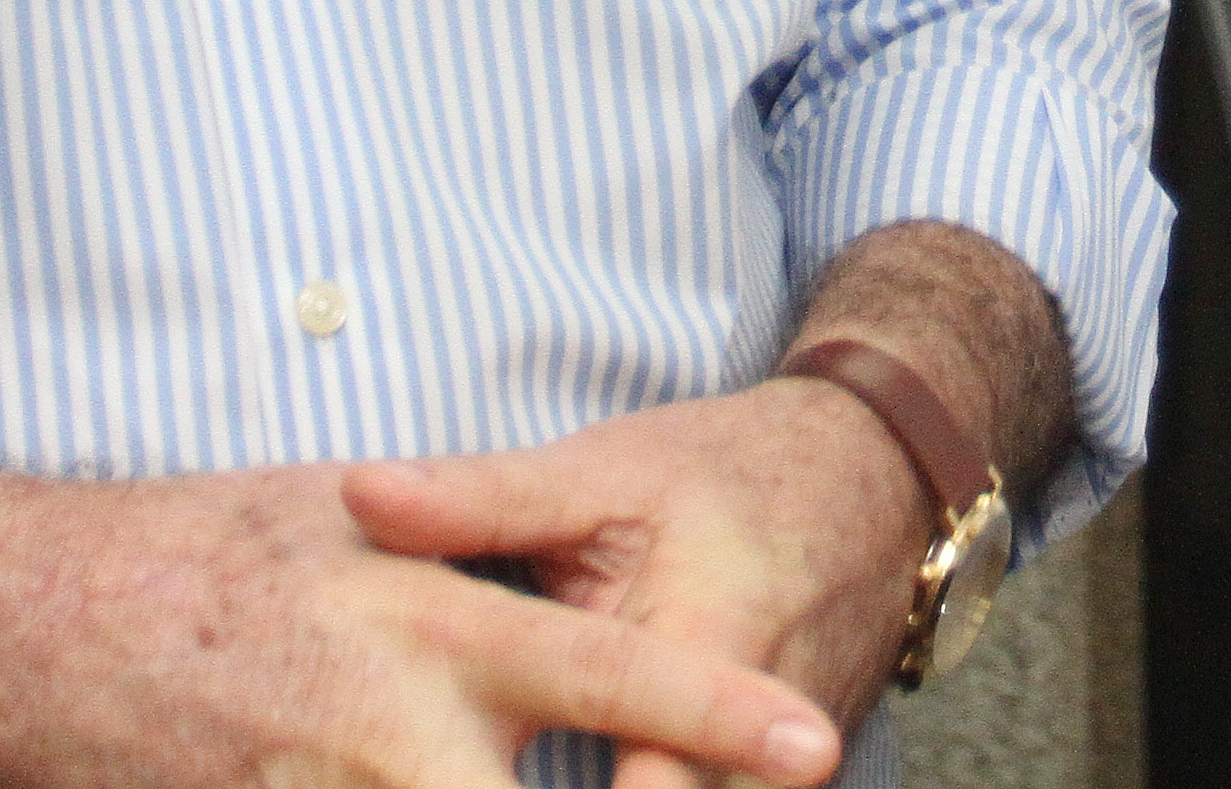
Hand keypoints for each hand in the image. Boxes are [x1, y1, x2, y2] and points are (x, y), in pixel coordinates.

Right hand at [0, 460, 845, 788]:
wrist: (11, 622)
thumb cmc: (193, 554)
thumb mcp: (344, 518)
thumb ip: (462, 553)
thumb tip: (561, 565)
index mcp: (427, 618)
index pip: (607, 665)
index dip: (715, 709)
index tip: (815, 746)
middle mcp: (385, 721)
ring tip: (419, 772)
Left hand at [343, 380, 932, 788]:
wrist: (872, 482)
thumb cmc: (727, 474)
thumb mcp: (605, 474)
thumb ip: (484, 501)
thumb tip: (357, 498)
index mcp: (708, 648)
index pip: (649, 784)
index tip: (474, 788)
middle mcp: (762, 737)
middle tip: (473, 784)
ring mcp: (784, 777)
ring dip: (628, 786)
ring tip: (505, 777)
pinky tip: (593, 775)